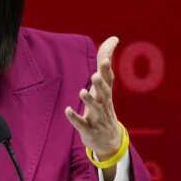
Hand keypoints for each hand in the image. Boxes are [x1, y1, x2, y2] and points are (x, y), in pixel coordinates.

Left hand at [65, 36, 121, 158]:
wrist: (109, 141)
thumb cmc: (104, 108)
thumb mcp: (104, 88)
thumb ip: (104, 66)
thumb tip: (112, 39)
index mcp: (106, 94)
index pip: (109, 80)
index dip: (106, 70)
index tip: (105, 59)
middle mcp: (104, 105)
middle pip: (104, 93)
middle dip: (100, 85)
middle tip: (94, 75)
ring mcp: (97, 118)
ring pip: (94, 108)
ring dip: (88, 100)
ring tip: (82, 91)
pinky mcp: (89, 129)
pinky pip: (81, 123)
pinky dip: (75, 118)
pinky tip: (67, 110)